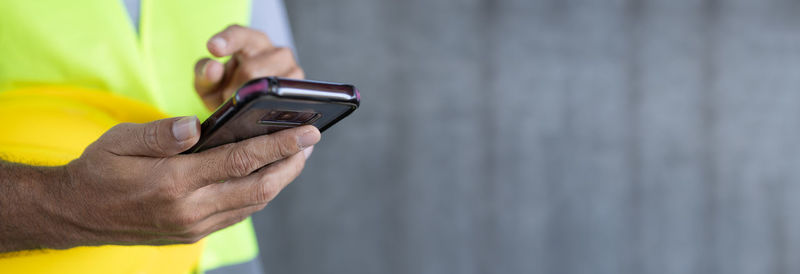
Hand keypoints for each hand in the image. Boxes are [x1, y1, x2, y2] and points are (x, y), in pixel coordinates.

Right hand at [32, 116, 317, 247]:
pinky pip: (238, 214)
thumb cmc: (99, 171)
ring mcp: (194, 226)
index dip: (278, 146)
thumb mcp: (120, 141)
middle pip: (258, 187)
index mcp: (174, 182)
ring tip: (297, 156)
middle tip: (311, 142)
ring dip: (281, 180)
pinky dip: (260, 195)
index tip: (306, 132)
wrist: (77, 215)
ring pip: (253, 203)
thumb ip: (162, 133)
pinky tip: (270, 176)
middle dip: (291, 163)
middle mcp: (190, 209)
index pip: (240, 160)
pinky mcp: (194, 234)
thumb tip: (198, 125)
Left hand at [194, 25, 304, 110]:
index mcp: (250, 41)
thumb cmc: (226, 91)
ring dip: (251, 99)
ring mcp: (291, 68)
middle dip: (235, 89)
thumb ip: (204, 74)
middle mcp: (274, 51)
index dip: (227, 40)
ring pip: (267, 85)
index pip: (240, 35)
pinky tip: (260, 107)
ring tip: (244, 103)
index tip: (213, 48)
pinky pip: (282, 97)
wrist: (247, 112)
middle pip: (251, 69)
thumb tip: (213, 67)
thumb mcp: (208, 84)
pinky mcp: (301, 89)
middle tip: (228, 98)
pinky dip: (267, 105)